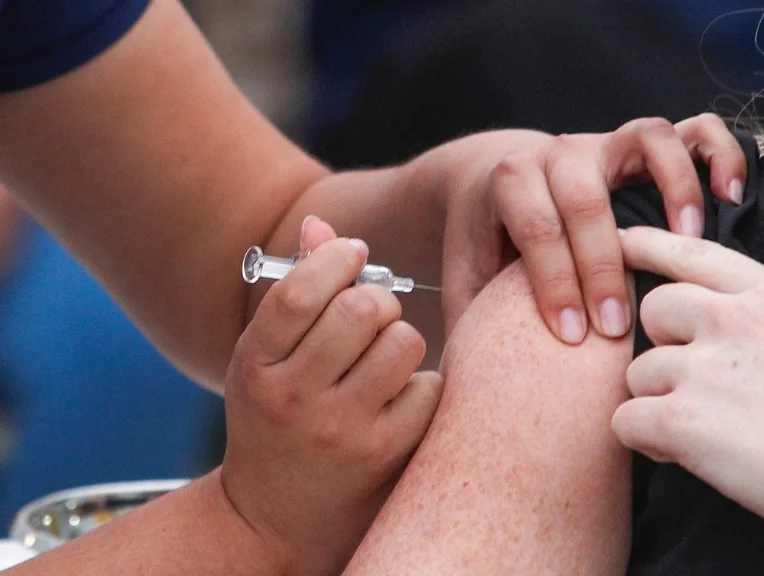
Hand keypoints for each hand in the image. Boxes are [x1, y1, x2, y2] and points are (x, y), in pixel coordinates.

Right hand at [221, 218, 442, 575]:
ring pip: (404, 342)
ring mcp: (342, 429)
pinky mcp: (387, 453)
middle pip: (363, 309)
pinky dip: (422, 383)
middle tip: (374, 314)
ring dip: (403, 340)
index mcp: (256, 364)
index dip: (337, 258)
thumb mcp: (266, 359)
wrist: (278, 518)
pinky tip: (400, 399)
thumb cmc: (277, 419)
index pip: (301, 291)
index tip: (354, 255)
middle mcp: (295, 397)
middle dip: (378, 300)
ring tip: (385, 360)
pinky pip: (429, 386)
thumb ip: (295, 292)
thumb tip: (322, 225)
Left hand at [442, 114, 746, 343]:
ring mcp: (609, 142)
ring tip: (689, 243)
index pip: (536, 227)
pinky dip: (718, 155)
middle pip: (586, 197)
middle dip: (604, 265)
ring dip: (674, 189)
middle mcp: (561, 153)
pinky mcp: (647, 146)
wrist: (498, 180)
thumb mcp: (469, 273)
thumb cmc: (490, 240)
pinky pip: (694, 130)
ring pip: (648, 140)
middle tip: (618, 328)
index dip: (554, 284)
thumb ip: (469, 313)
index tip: (571, 338)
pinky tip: (731, 198)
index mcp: (512, 179)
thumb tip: (471, 377)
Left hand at [611, 227, 763, 575]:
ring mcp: (699, 368)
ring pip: (637, 373)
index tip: (622, 242)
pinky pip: (624, 420)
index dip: (649, 245)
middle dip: (664, 344)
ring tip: (699, 432)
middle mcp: (727, 320)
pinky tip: (677, 453)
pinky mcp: (679, 420)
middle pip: (653, 310)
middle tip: (695, 382)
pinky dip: (643, 439)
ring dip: (657, 402)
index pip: (693, 254)